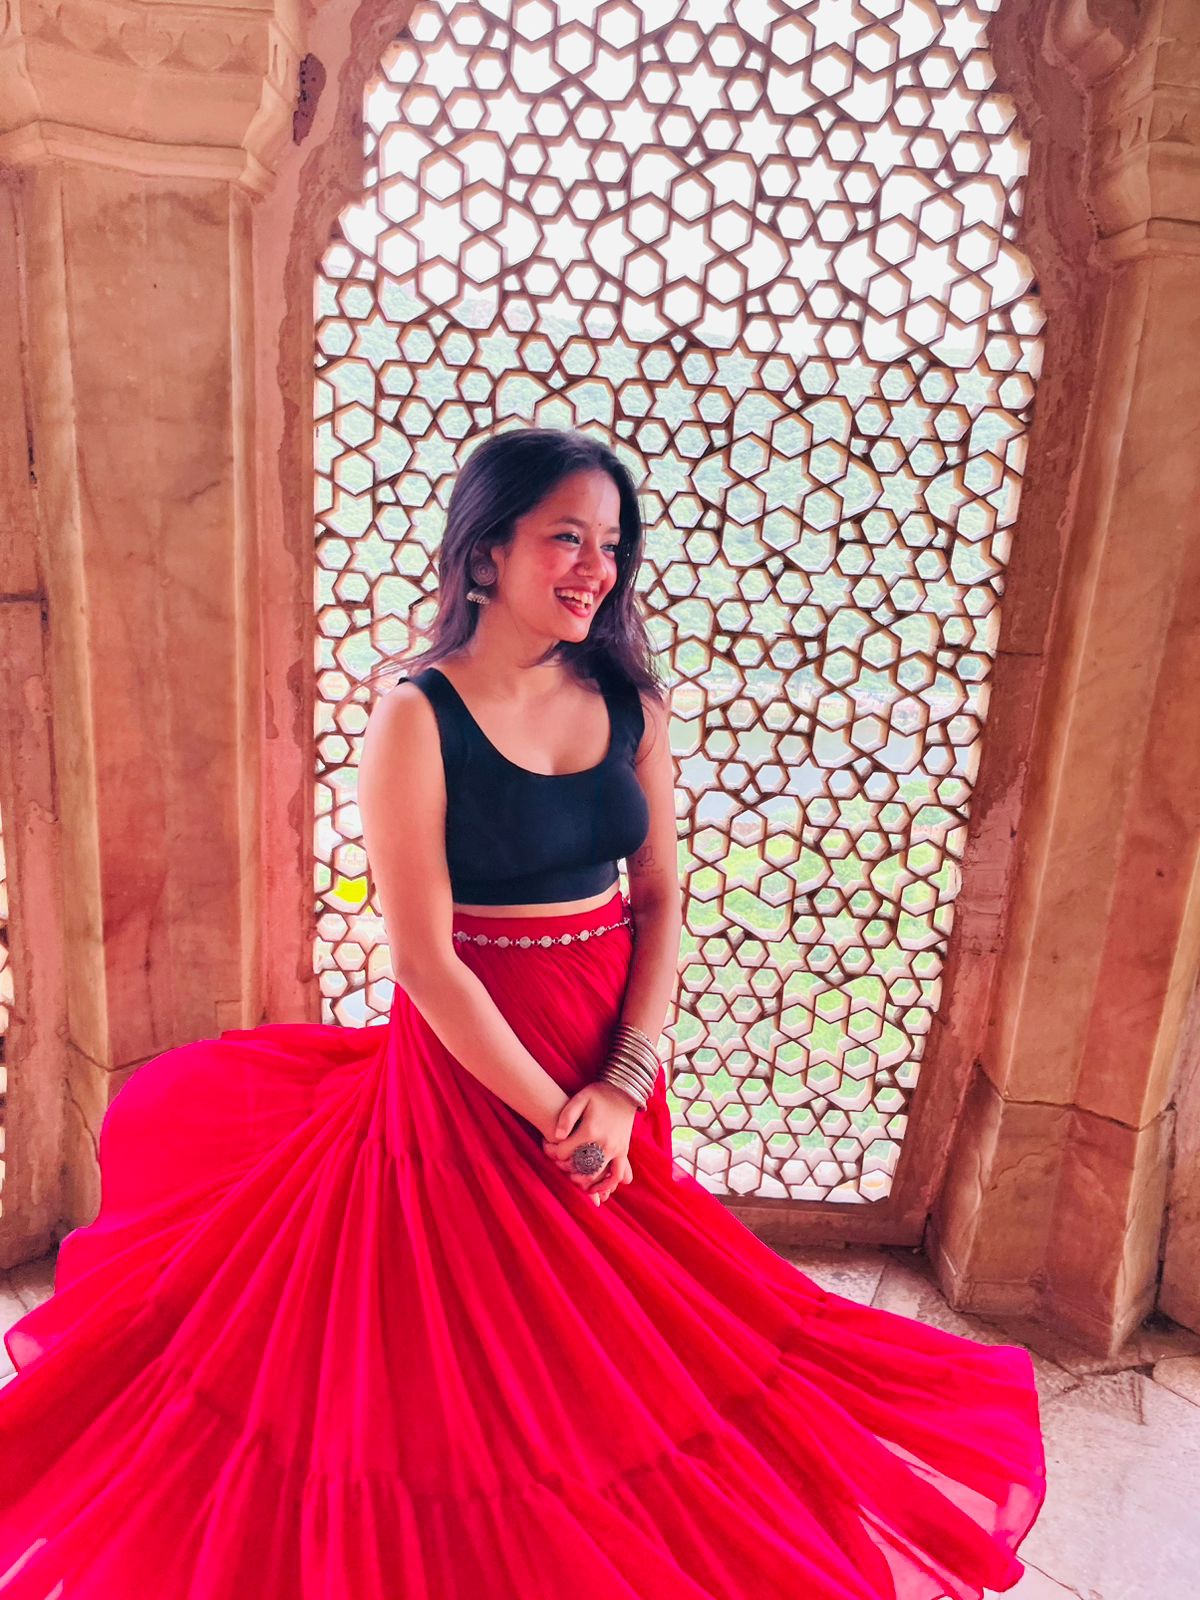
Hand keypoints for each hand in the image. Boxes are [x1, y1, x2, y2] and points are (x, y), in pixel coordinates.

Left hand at [541, 1082, 635, 1204]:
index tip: (547, 1145)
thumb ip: (566, 1117)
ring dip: (582, 1179)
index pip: (564, 1151)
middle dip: (564, 1166)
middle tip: (558, 1161)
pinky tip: (595, 1188)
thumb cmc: (599, 1093)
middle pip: (578, 1166)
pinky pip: (616, 1175)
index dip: (551, 1151)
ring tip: (573, 1176)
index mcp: (590, 1130)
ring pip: (596, 1174)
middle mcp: (603, 1143)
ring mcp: (615, 1149)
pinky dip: (606, 1185)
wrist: (625, 1091)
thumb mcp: (580, 1098)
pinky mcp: (623, 1151)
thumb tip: (556, 1137)